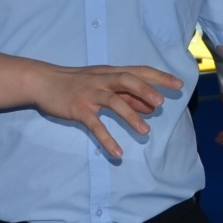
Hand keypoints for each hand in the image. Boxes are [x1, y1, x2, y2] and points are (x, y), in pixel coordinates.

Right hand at [32, 63, 183, 158]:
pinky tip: (117, 152)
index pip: (138, 71)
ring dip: (130, 115)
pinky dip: (107, 139)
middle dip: (145, 90)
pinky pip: (95, 125)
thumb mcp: (102, 84)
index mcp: (110, 73)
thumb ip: (126, 94)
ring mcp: (89, 94)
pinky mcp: (78, 109)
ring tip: (145, 132)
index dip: (158, 77)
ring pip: (113, 102)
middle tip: (161, 103)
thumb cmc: (75, 82)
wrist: (43, 82)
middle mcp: (101, 80)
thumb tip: (151, 105)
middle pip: (127, 80)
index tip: (178, 84)